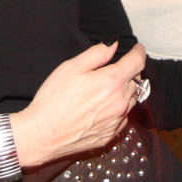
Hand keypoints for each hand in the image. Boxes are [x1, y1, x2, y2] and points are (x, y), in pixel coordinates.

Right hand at [10, 42, 145, 167]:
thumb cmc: (53, 100)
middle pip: (136, 81)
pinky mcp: (110, 135)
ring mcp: (117, 120)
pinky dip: (118, 109)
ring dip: (125, 91)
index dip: (138, 52)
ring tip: (106, 89)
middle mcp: (120, 102)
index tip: (137, 49)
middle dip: (130, 72)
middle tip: (116, 68)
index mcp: (112, 81)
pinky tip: (101, 107)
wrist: (43, 135)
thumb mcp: (72, 67)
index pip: (137, 62)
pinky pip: (122, 118)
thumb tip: (113, 45)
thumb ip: (97, 53)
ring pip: (131, 100)